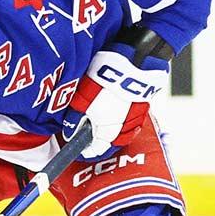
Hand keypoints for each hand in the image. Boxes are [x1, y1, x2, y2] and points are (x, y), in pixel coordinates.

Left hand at [61, 41, 167, 159]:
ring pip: (123, 132)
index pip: (96, 151)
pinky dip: (123, 117)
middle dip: (100, 140)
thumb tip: (71, 133)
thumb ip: (74, 121)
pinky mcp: (144, 106)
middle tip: (90, 133)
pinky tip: (116, 108)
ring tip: (102, 120)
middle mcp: (125, 131)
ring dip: (113, 129)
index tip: (80, 147)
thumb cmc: (105, 82)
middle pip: (111, 144)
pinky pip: (133, 119)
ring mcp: (137, 119)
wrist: (131, 63)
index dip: (86, 150)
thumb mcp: (80, 101)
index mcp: (108, 134)